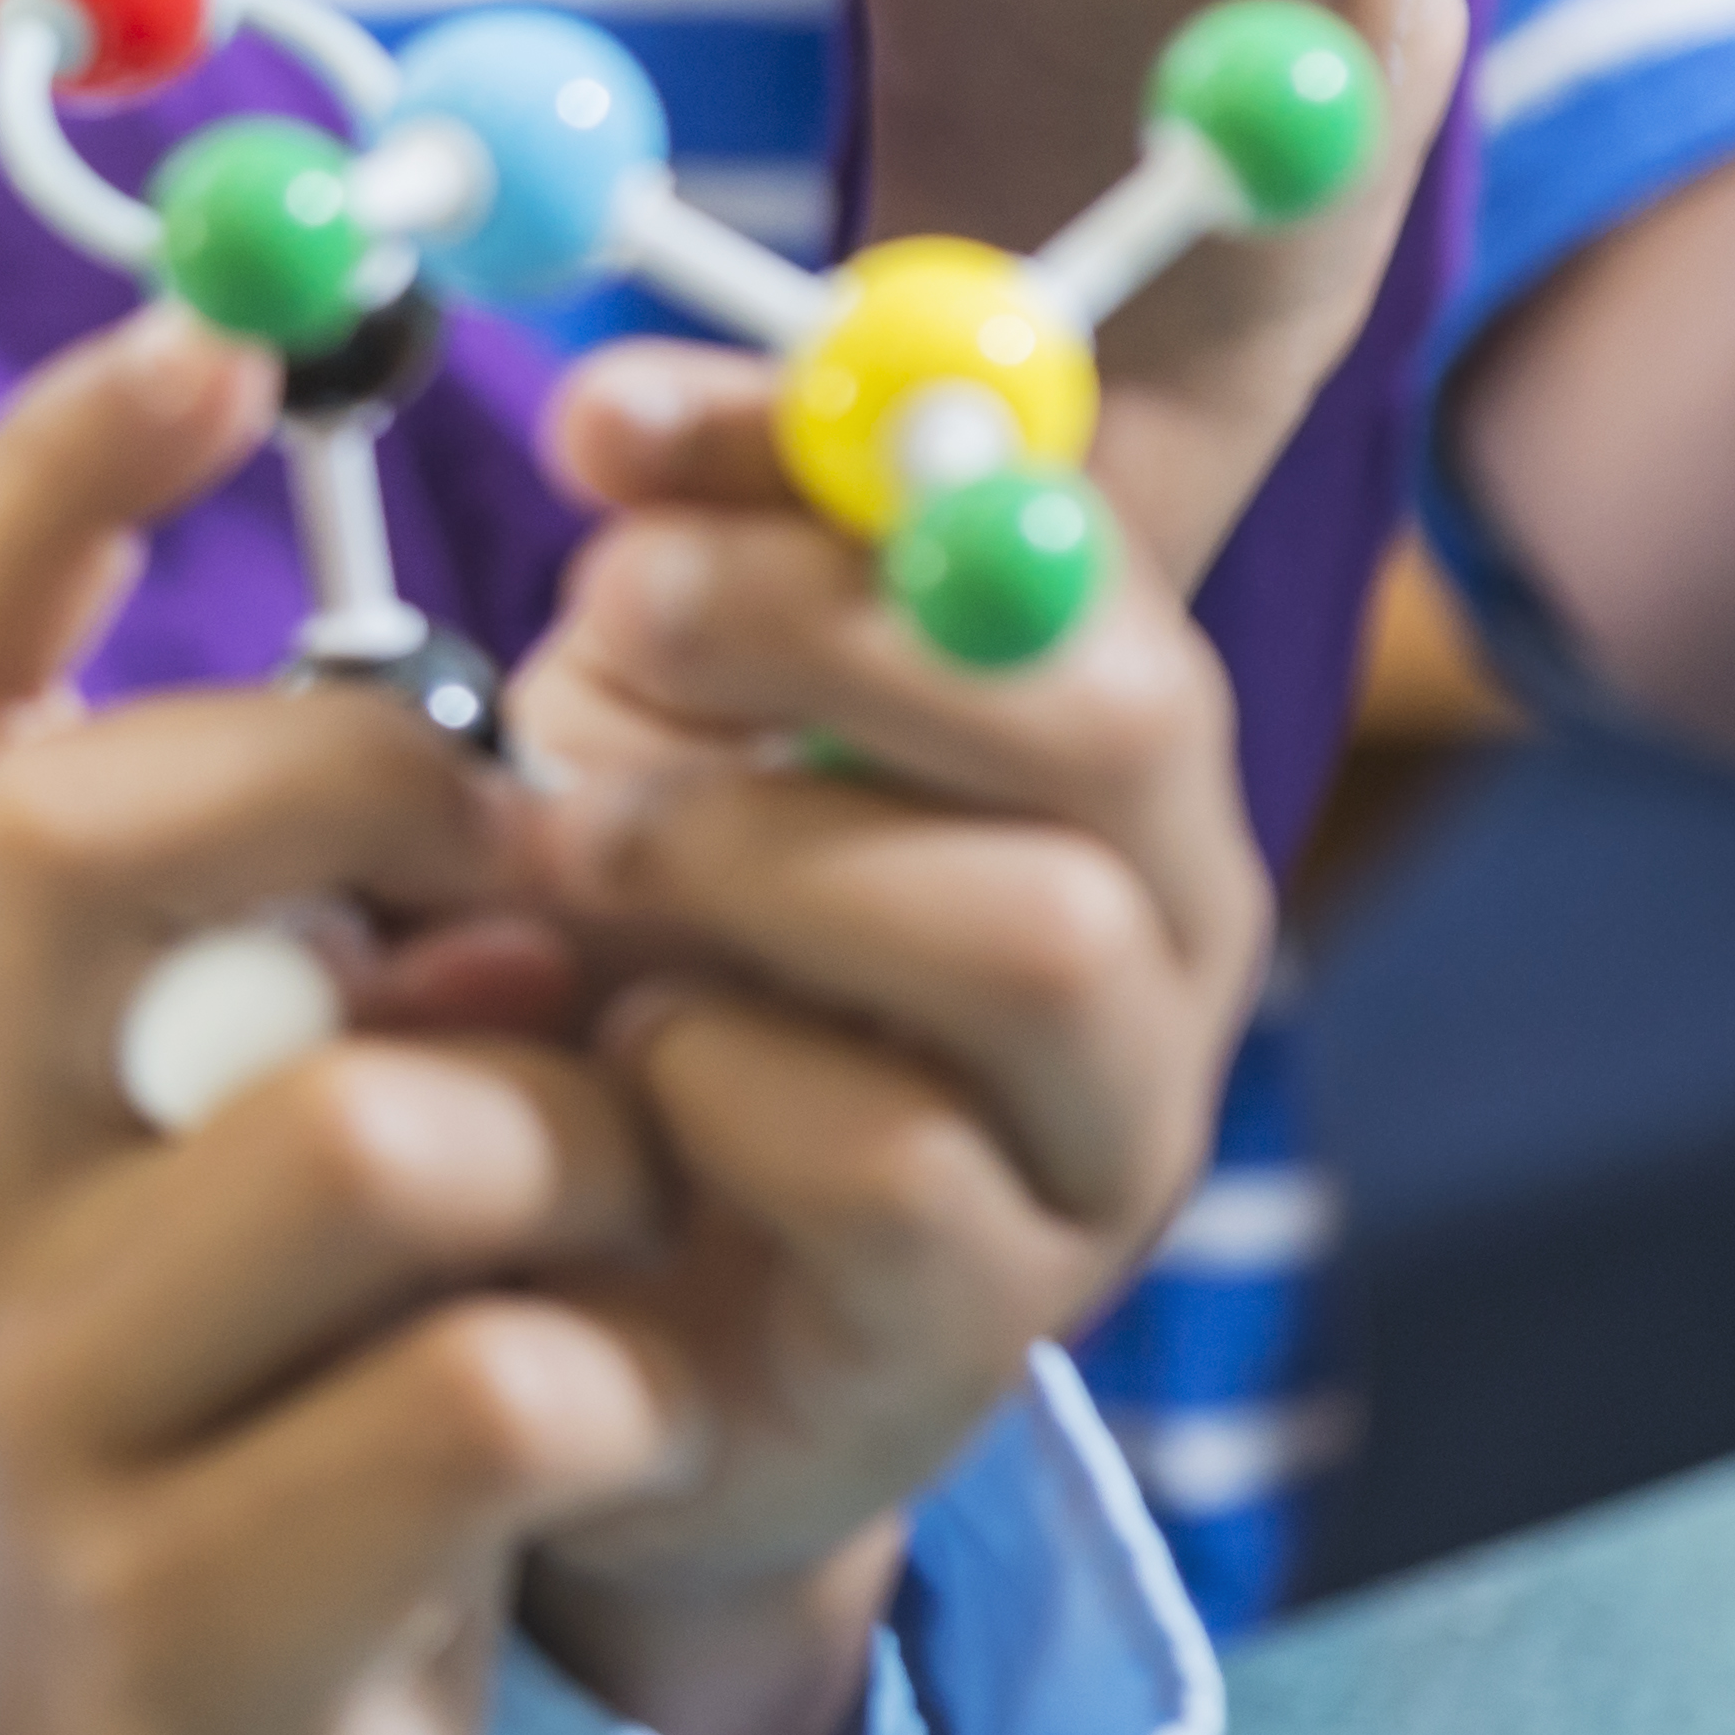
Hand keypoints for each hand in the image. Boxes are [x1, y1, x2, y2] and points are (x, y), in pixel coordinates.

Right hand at [0, 316, 695, 1734]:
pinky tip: (596, 1435)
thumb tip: (514, 717)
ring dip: (571, 1147)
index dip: (42, 484)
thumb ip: (319, 936)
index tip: (201, 336)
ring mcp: (51, 1397)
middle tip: (534, 888)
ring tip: (595, 1235)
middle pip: (77, 840)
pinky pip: (480, 1400)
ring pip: (369, 1130)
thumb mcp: (252, 1133)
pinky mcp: (194, 1611)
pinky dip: (605, 1390)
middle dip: (364, 798)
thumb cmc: (274, 1419)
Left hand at [494, 349, 1267, 1734]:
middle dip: (838, 636)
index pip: (1074, 540)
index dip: (843, 461)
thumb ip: (679, 553)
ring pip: (1040, 935)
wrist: (588, 1303)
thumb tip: (619, 411)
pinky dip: (722, 1079)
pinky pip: (901, 1161)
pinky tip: (616, 1066)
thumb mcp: (643, 721)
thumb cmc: (642, 959)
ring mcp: (1100, 1140)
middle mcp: (1160, 929)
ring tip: (575, 856)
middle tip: (610, 618)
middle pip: (1120, 720)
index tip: (603, 432)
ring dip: (765, 859)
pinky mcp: (987, 1323)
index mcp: (1098, 749)